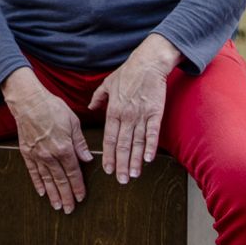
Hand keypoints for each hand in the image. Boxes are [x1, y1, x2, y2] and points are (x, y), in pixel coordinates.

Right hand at [2, 70, 92, 212]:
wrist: (28, 101)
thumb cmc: (52, 107)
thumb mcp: (73, 122)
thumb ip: (80, 142)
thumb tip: (87, 158)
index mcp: (64, 148)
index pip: (73, 173)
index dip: (78, 187)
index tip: (81, 197)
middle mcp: (50, 155)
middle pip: (60, 180)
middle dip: (66, 196)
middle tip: (70, 209)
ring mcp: (37, 155)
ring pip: (47, 180)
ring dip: (53, 194)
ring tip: (57, 206)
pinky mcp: (27, 152)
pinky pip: (33, 172)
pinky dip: (37, 183)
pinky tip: (41, 192)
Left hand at [88, 35, 178, 183]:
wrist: (148, 63)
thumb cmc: (127, 73)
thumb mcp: (107, 83)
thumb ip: (98, 98)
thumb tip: (90, 107)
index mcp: (113, 110)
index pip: (109, 138)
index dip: (108, 155)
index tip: (107, 169)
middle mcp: (125, 115)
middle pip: (122, 144)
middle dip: (121, 164)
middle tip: (121, 180)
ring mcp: (141, 115)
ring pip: (136, 142)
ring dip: (135, 160)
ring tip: (134, 175)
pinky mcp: (155, 112)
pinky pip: (152, 133)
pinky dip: (150, 146)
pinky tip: (149, 159)